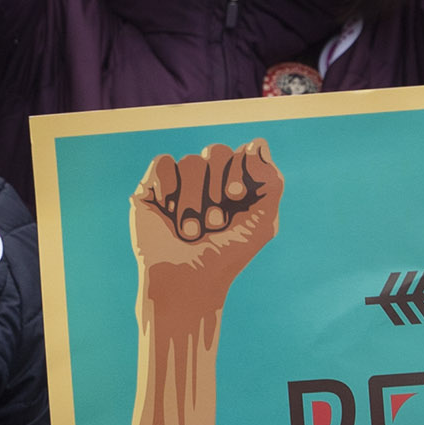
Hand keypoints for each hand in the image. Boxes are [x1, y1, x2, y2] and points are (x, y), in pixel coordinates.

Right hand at [131, 140, 282, 312]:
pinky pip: (163, 164)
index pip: (244, 152)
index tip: (236, 197)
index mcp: (236, 183)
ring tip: (190, 231)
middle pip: (217, 151)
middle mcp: (208, 179)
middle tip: (215, 222)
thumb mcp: (262, 223)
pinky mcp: (152, 188)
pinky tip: (168, 212)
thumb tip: (258, 144)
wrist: (187, 281)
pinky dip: (169, 188)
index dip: (240, 169)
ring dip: (193, 202)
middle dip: (216, 188)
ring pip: (191, 162)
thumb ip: (271, 182)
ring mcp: (179, 182)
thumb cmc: (226, 256)